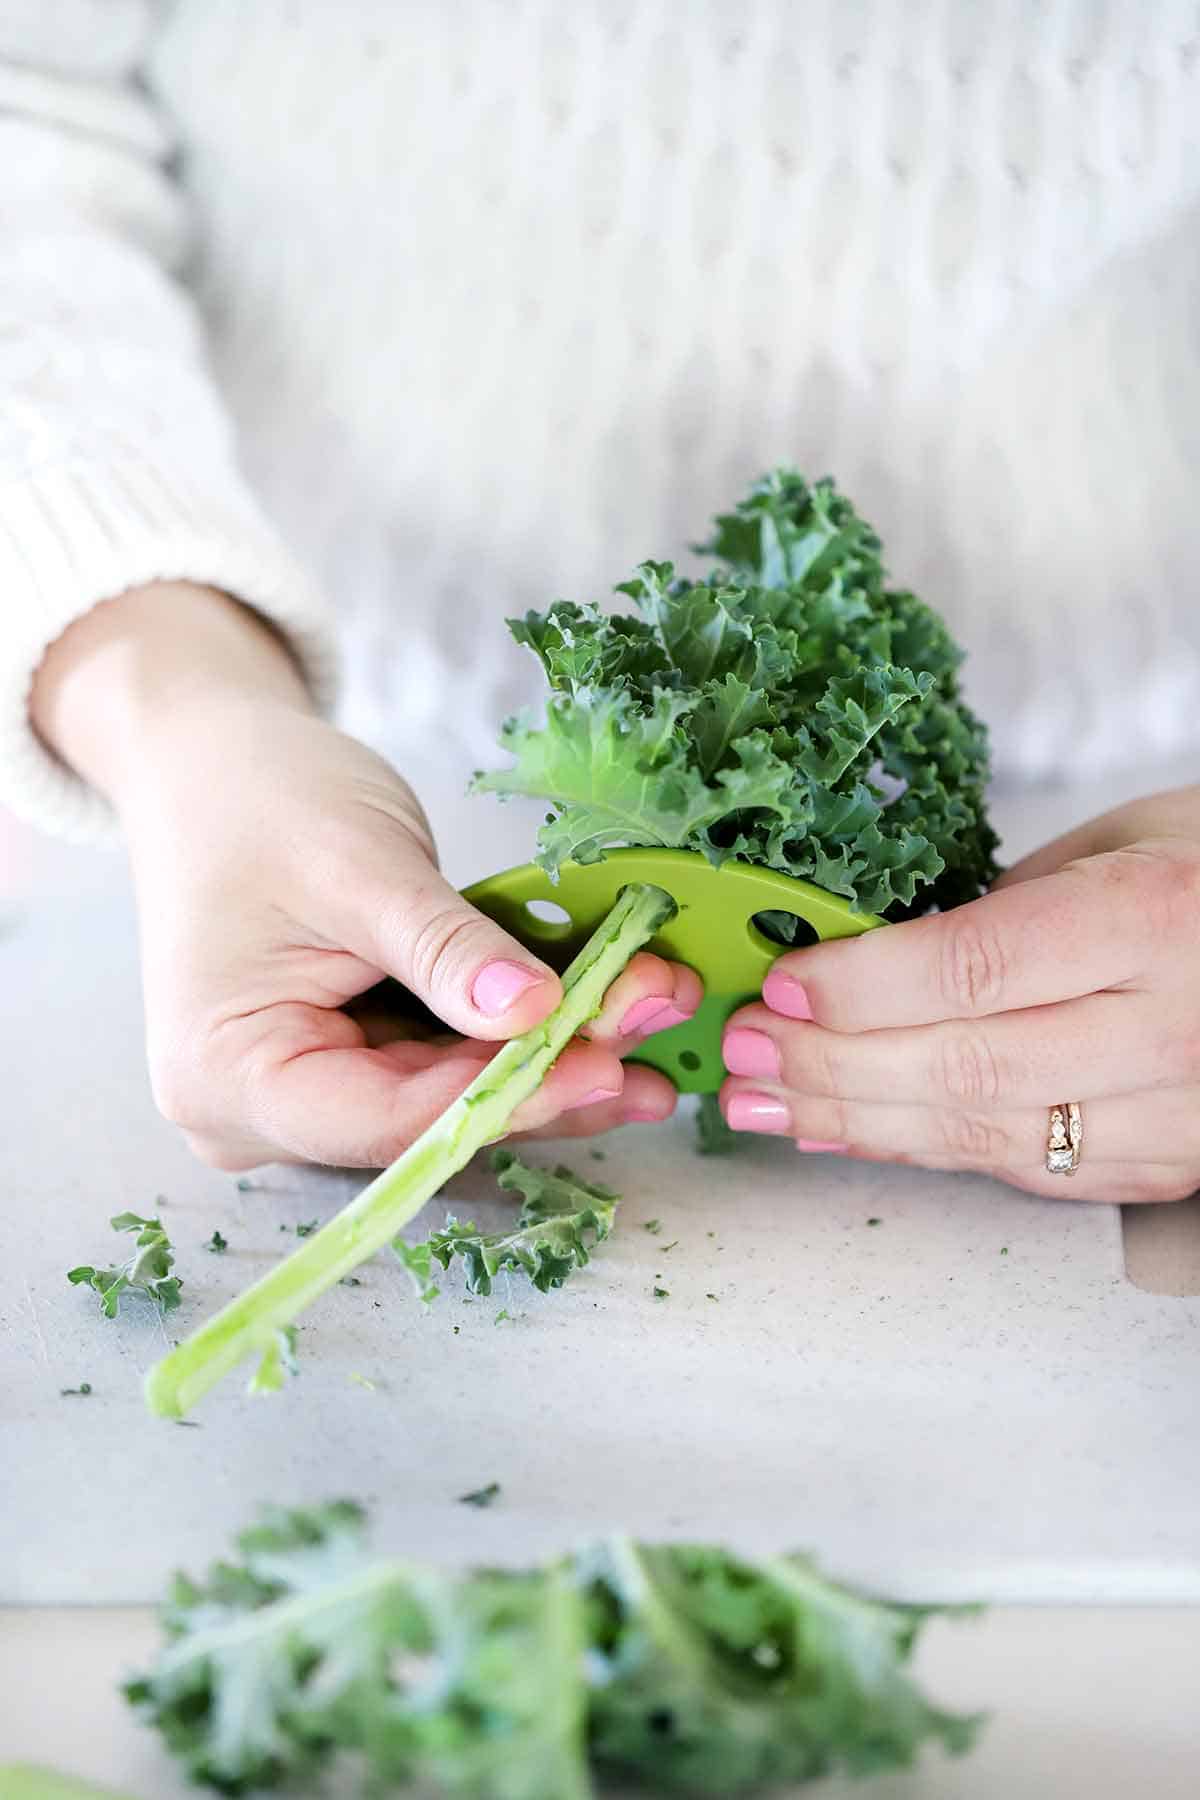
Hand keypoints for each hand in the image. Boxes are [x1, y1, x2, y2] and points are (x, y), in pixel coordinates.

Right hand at [32, 583, 699, 1168]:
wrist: (213, 765)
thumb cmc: (257, 802)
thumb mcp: (358, 868)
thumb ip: (444, 950)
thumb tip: (534, 1012)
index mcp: (231, 1080)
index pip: (388, 1121)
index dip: (506, 1096)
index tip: (605, 1057)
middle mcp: (261, 1114)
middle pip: (429, 1120)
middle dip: (549, 1070)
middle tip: (656, 1015)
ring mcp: (308, 1095)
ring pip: (451, 1099)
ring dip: (553, 1056)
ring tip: (655, 1009)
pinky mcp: (350, 1063)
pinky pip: (446, 1066)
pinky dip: (521, 1035)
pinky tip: (605, 1007)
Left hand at [720, 787, 1199, 1202]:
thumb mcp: (1119, 844)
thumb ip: (1006, 909)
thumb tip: (868, 962)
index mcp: (1154, 921)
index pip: (978, 968)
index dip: (862, 986)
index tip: (781, 982)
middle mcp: (1170, 1032)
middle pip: (965, 1067)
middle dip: (831, 1063)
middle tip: (743, 1049)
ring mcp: (1174, 1117)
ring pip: (984, 1136)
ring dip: (854, 1120)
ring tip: (762, 1101)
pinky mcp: (1164, 1168)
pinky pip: (1020, 1170)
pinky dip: (918, 1150)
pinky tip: (844, 1131)